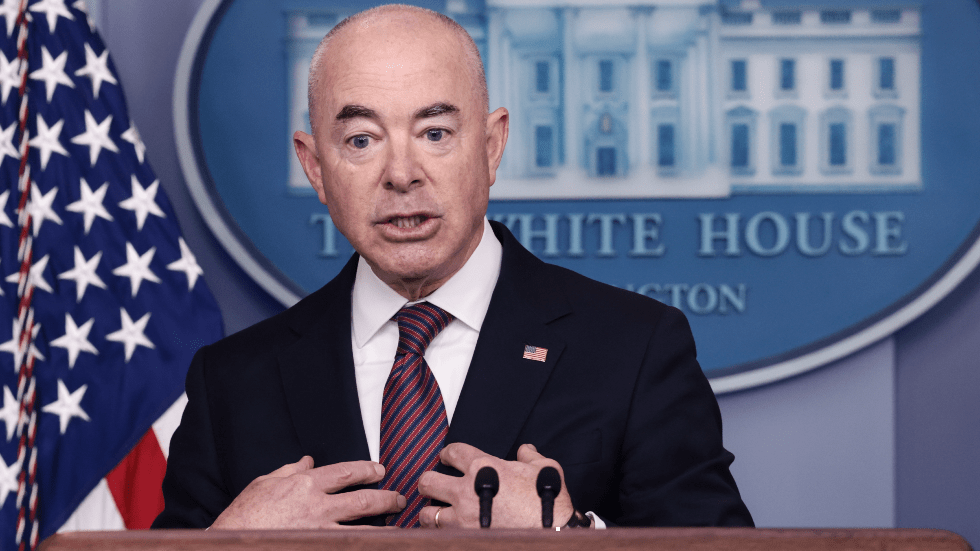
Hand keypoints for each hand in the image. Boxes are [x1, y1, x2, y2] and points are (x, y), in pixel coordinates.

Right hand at [210, 456, 405, 528]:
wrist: (232, 545)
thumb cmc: (243, 515)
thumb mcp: (263, 484)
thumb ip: (289, 471)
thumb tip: (307, 461)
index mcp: (304, 485)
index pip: (345, 472)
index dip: (366, 469)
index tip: (380, 470)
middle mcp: (317, 507)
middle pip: (363, 500)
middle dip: (386, 497)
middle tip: (399, 497)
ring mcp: (320, 533)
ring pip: (363, 529)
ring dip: (384, 526)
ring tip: (398, 524)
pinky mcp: (318, 549)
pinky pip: (348, 547)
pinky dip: (365, 545)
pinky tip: (379, 545)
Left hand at [416, 443, 573, 528]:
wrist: (552, 533)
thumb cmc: (549, 501)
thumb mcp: (546, 468)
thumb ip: (530, 456)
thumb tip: (525, 449)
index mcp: (485, 467)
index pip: (453, 452)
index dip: (446, 453)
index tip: (446, 457)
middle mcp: (467, 490)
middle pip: (427, 481)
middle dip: (427, 482)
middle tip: (432, 485)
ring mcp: (463, 518)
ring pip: (427, 513)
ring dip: (430, 512)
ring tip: (435, 513)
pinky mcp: (466, 538)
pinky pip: (440, 536)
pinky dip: (440, 534)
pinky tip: (446, 532)